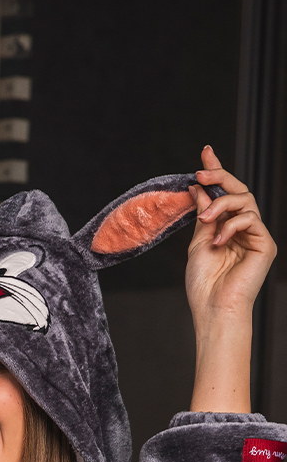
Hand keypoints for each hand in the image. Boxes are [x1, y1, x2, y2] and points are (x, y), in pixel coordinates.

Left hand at [187, 146, 276, 412]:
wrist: (213, 309)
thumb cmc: (204, 284)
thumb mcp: (197, 242)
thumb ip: (201, 214)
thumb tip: (197, 188)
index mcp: (226, 227)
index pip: (224, 194)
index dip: (216, 172)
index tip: (205, 152)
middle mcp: (243, 229)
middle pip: (239, 191)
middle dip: (220, 177)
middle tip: (200, 173)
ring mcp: (256, 235)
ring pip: (245, 201)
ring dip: (221, 205)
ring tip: (204, 219)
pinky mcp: (265, 244)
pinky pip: (251, 219)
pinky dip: (230, 225)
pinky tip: (218, 240)